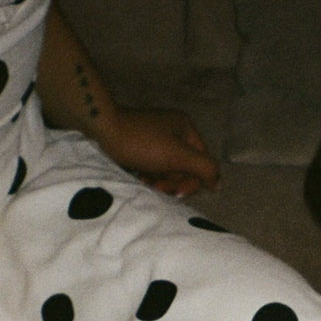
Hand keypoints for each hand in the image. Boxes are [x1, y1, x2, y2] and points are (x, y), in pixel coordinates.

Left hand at [101, 106, 219, 196]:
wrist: (102, 130)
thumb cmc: (142, 143)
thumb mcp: (178, 155)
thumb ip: (204, 168)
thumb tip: (218, 184)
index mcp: (186, 128)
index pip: (202, 163)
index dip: (193, 182)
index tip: (176, 193)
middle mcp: (174, 131)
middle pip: (185, 168)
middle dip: (174, 182)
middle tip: (158, 188)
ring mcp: (157, 139)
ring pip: (169, 171)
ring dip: (160, 183)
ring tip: (146, 183)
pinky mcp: (142, 148)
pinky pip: (155, 168)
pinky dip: (149, 177)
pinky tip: (140, 179)